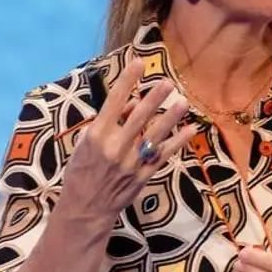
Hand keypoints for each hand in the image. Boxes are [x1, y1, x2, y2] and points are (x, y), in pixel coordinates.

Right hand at [56, 55, 198, 228]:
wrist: (85, 209)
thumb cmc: (82, 172)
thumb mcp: (85, 144)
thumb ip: (109, 123)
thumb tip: (132, 104)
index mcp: (96, 135)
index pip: (114, 101)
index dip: (127, 80)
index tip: (139, 63)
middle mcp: (115, 147)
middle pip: (139, 117)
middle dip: (154, 98)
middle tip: (168, 82)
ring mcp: (131, 162)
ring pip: (155, 135)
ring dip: (170, 117)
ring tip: (183, 101)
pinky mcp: (143, 175)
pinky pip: (164, 155)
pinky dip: (177, 142)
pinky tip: (189, 129)